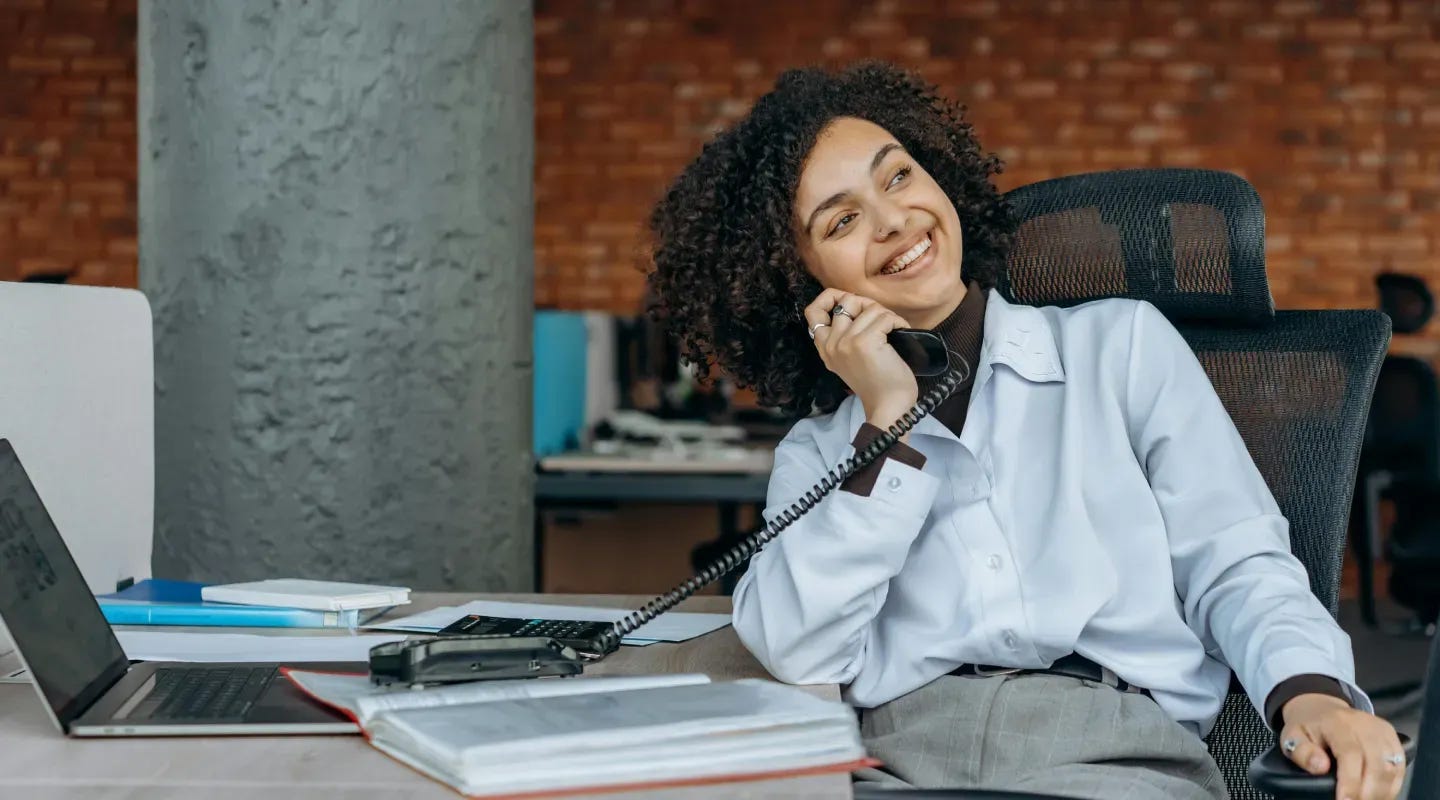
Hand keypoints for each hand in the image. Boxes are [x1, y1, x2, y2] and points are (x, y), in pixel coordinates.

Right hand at [803, 290, 917, 431]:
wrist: (888, 406)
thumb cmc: (877, 383)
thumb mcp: (850, 359)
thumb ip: (844, 336)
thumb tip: (856, 304)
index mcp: (825, 348)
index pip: (813, 311)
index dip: (830, 298)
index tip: (850, 303)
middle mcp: (831, 344)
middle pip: (848, 302)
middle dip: (870, 306)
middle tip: (883, 322)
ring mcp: (846, 342)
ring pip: (870, 308)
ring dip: (888, 316)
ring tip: (895, 332)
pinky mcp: (864, 342)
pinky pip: (885, 317)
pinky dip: (898, 322)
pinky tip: (901, 334)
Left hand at [1279, 693, 1404, 799]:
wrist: (1322, 708)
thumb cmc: (1308, 726)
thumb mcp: (1292, 735)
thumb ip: (1301, 752)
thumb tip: (1320, 767)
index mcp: (1338, 722)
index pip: (1351, 754)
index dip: (1351, 782)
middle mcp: (1365, 724)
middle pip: (1376, 764)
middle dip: (1368, 793)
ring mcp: (1382, 730)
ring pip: (1392, 767)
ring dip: (1382, 792)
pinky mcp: (1392, 738)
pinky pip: (1399, 766)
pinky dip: (1391, 785)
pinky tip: (1378, 795)